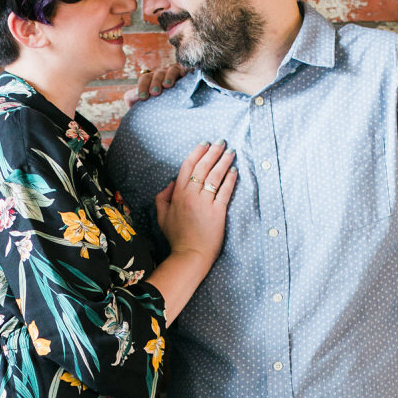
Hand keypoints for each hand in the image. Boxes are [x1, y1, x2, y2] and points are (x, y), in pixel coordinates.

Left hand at [126, 62, 184, 104]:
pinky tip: (184, 74)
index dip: (143, 86)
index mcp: (150, 81)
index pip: (145, 79)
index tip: (142, 97)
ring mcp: (174, 74)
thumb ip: (132, 98)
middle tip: (154, 93)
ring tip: (167, 85)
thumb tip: (136, 95)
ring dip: (169, 76)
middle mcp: (161, 75)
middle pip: (158, 74)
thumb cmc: (150, 108)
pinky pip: (185, 70)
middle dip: (155, 82)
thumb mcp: (137, 104)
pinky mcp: (185, 75)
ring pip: (171, 70)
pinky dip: (184, 70)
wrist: (168, 113)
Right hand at [155, 140, 236, 268]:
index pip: (187, 167)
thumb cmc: (177, 237)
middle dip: (213, 152)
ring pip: (215, 176)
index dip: (197, 153)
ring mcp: (205, 203)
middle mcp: (191, 195)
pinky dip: (230, 179)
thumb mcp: (162, 217)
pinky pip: (225, 191)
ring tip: (231, 152)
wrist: (190, 255)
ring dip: (223, 161)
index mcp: (177, 194)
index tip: (205, 144)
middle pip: (203, 167)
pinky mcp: (217, 212)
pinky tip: (235, 170)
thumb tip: (171, 182)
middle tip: (221, 142)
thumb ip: (162, 197)